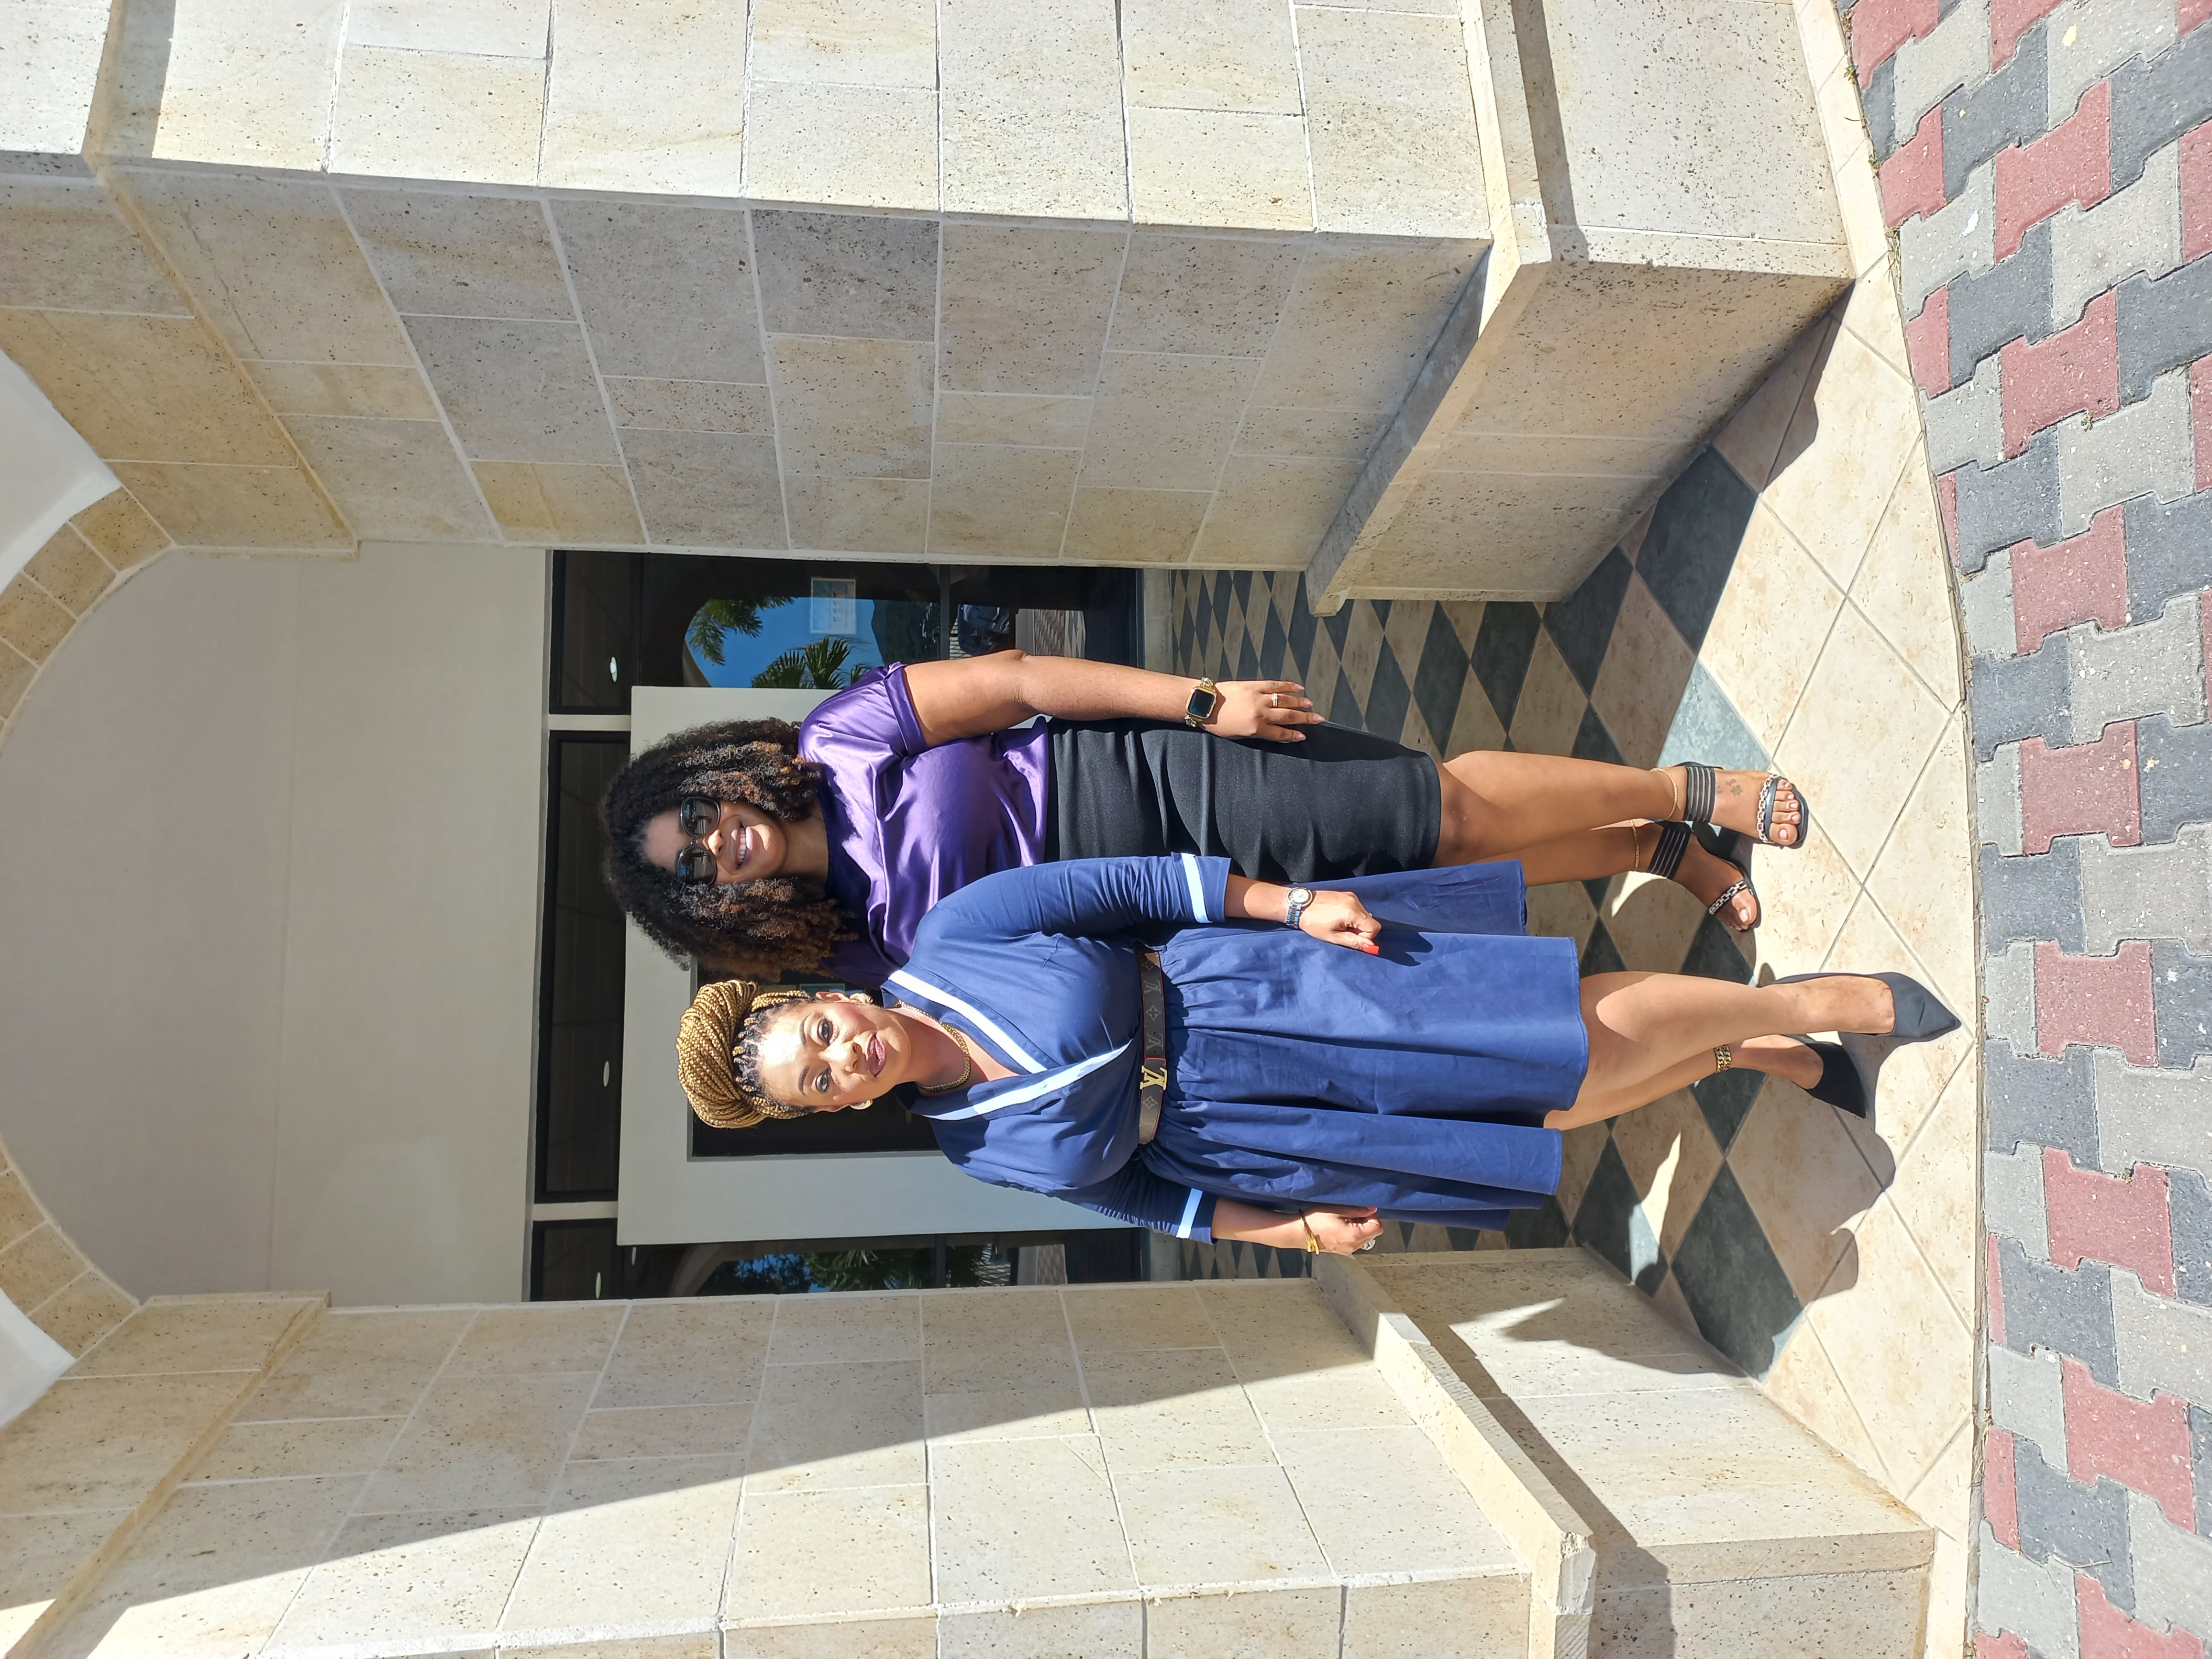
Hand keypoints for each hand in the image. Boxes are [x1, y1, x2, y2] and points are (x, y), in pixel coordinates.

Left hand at [1206, 681, 1321, 741]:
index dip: (1294, 735)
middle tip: (1319, 719)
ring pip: (1285, 700)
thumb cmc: (1218, 723)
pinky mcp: (1255, 685)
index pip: (1280, 733)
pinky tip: (1299, 687)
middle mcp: (1260, 713)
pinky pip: (1276, 685)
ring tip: (1311, 705)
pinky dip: (1289, 685)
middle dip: (1305, 719)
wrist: (1205, 703)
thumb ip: (1257, 733)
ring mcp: (1259, 698)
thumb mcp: (1238, 735)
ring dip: (1300, 702)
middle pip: (1288, 717)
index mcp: (1255, 728)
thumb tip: (1273, 731)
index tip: (1305, 735)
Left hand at [1298, 891, 1381, 953]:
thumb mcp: (1333, 937)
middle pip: (1370, 920)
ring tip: (1338, 923)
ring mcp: (1351, 896)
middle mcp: (1355, 901)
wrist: (1299, 905)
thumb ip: (1354, 942)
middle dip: (1361, 930)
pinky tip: (1338, 916)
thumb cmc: (1313, 923)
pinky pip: (1357, 907)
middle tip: (1342, 932)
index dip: (1366, 937)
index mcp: (1352, 912)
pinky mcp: (1346, 893)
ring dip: (1356, 923)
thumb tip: (1372, 947)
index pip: (1374, 927)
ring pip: (1364, 914)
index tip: (1351, 938)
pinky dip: (1352, 915)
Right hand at [1303, 1206, 1383, 1253]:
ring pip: (1365, 1238)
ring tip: (1344, 1220)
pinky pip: (1356, 1242)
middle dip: (1367, 1222)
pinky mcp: (1342, 1251)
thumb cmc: (1316, 1219)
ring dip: (1360, 1228)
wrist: (1299, 1232)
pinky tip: (1340, 1227)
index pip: (1377, 1227)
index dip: (1372, 1217)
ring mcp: (1348, 1251)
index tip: (1361, 1210)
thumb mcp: (1337, 1210)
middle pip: (1372, 1234)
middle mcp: (1354, 1246)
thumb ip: (1357, 1210)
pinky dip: (1353, 1234)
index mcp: (1354, 1236)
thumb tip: (1373, 1209)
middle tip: (1351, 1213)